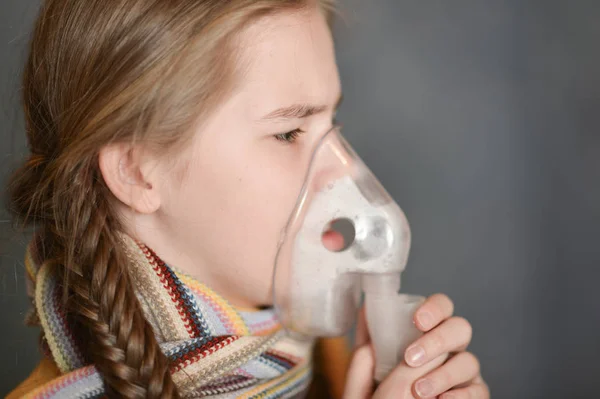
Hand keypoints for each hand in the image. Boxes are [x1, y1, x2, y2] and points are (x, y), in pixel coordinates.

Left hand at [343, 294, 488, 398]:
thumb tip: (366, 316)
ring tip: (418, 391)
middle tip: (412, 358)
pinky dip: (461, 395)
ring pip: (469, 361)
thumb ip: (363, 352)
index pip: (440, 308)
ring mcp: (462, 374)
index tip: (418, 320)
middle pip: (460, 328)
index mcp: (423, 336)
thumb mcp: (362, 379)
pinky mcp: (474, 395)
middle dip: (438, 339)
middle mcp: (447, 350)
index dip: (434, 308)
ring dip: (443, 374)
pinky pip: (479, 390)